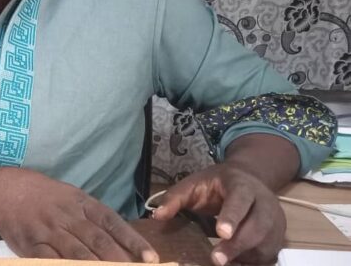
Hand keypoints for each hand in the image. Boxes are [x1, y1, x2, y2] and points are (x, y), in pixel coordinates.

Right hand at [0, 168, 158, 261]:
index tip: (151, 258)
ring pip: (78, 255)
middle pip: (99, 242)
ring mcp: (50, 232)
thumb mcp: (73, 198)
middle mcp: (69, 217)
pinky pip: (51, 261)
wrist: (7, 191)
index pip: (113, 224)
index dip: (133, 241)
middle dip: (119, 261)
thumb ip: (95, 218)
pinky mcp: (33, 245)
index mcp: (83, 204)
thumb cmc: (46, 196)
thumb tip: (123, 240)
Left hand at [152, 163, 285, 265]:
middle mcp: (265, 203)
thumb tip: (157, 216)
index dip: (232, 216)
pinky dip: (252, 263)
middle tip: (216, 260)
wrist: (248, 178)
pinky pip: (268, 255)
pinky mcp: (278, 238)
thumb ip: (175, 198)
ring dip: (245, 257)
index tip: (221, 233)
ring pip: (266, 243)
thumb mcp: (194, 183)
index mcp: (242, 185)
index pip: (241, 199)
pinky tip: (235, 265)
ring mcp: (275, 221)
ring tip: (224, 264)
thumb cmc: (216, 183)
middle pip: (257, 226)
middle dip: (237, 245)